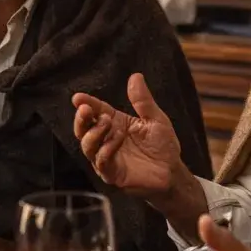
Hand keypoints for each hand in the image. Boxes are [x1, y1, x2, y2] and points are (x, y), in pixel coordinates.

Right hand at [72, 73, 181, 197]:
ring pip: (88, 146)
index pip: (96, 111)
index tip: (78, 98)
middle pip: (84, 129)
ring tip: (108, 122)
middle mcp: (106, 140)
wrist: (172, 171)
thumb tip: (136, 76)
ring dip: (95, 132)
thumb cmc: (162, 146)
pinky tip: (116, 139)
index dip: (86, 104)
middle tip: (86, 109)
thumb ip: (143, 100)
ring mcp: (107, 158)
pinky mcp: (111, 174)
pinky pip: (101, 162)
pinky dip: (105, 150)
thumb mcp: (155, 119)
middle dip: (82, 119)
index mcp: (115, 123)